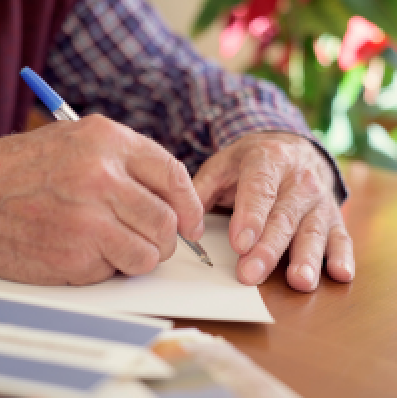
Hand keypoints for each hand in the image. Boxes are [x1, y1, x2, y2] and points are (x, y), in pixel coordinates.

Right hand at [0, 115, 203, 284]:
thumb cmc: (25, 170)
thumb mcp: (78, 142)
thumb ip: (127, 165)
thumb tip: (171, 200)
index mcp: (107, 141)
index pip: (173, 175)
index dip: (190, 205)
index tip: (192, 224)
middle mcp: (102, 176)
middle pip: (167, 221)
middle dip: (165, 238)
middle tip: (151, 241)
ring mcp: (90, 217)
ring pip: (150, 253)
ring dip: (140, 256)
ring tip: (114, 247)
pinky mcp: (76, 254)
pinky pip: (118, 270)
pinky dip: (110, 268)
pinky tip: (84, 251)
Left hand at [193, 133, 353, 291]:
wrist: (291, 148)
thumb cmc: (251, 162)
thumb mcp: (221, 165)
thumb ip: (200, 190)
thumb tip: (185, 225)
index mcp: (267, 160)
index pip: (259, 190)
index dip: (250, 217)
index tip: (239, 243)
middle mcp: (298, 179)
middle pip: (283, 217)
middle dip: (268, 248)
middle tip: (251, 274)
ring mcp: (318, 199)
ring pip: (312, 230)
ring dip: (306, 257)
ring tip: (299, 280)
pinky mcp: (333, 216)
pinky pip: (340, 236)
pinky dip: (342, 256)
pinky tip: (339, 274)